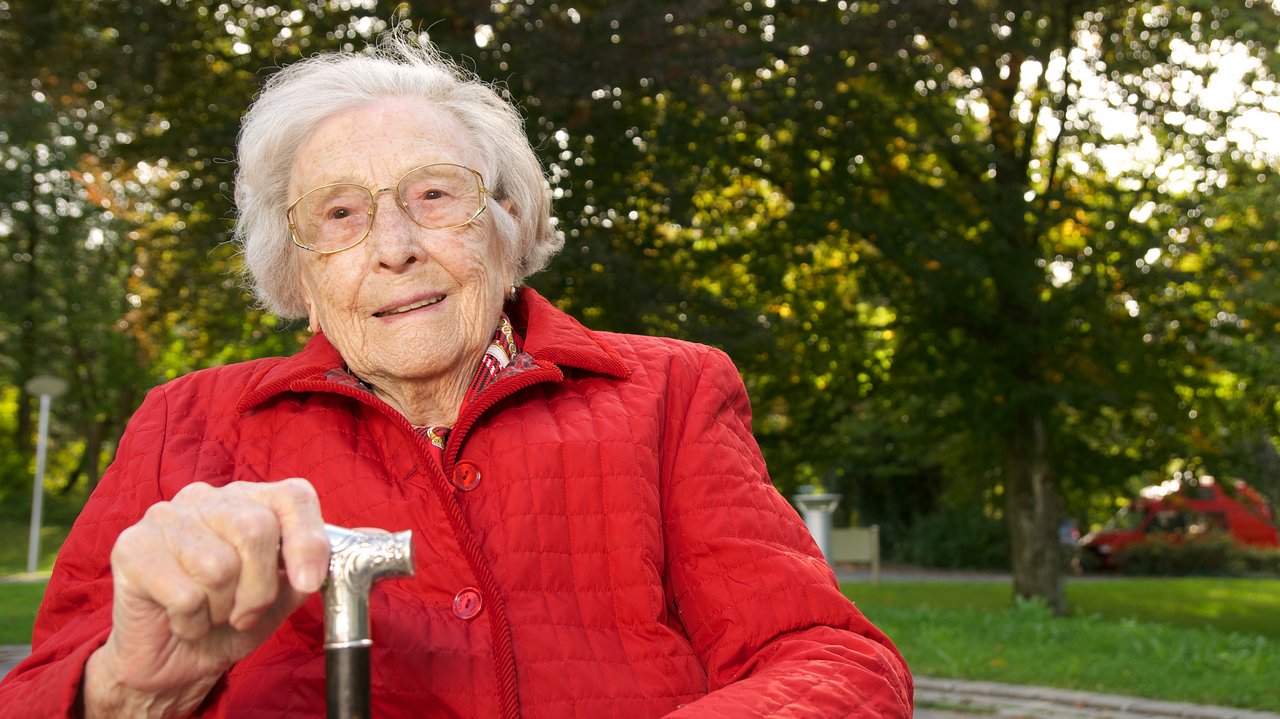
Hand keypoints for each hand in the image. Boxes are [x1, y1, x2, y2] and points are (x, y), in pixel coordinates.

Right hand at [83, 479, 329, 717]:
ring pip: (218, 565)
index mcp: (250, 499)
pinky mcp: (132, 546)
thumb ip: (323, 562)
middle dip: (260, 588)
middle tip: (245, 611)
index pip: (293, 495)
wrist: (175, 661)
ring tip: (211, 612)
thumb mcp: (288, 592)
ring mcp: (166, 516)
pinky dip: (192, 622)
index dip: (307, 539)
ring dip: (222, 609)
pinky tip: (182, 619)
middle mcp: (208, 497)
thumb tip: (379, 538)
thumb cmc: (232, 617)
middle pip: (257, 529)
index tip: (308, 584)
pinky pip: (184, 594)